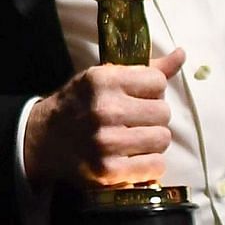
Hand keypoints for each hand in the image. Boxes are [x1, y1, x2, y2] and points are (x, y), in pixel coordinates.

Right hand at [23, 50, 185, 187]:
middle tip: (134, 121)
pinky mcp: (109, 170)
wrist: (43, 138)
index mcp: (103, 80)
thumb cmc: (80, 104)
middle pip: (163, 112)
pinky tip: (132, 158)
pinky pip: (156, 165)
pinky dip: (149, 164)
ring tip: (133, 139)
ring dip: (152, 141)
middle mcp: (104, 109)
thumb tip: (182, 54)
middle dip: (153, 117)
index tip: (136, 98)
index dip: (151, 91)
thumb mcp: (104, 77)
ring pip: (163, 139)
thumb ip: (145, 68)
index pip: (157, 82)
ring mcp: (106, 141)